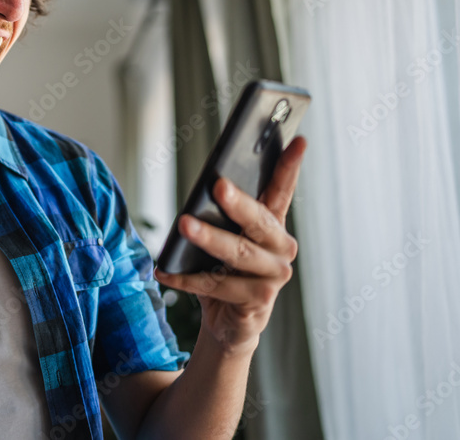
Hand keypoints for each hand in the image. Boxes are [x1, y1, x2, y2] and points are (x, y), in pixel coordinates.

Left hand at [154, 136, 306, 354]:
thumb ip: (220, 215)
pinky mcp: (258, 302)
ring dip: (208, 239)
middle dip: (237, 203)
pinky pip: (217, 285)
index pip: (283, 191)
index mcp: (273, 225)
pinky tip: (164, 270)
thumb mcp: (223, 237)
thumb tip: (205, 191)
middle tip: (218, 184)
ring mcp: (273, 277)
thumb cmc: (224, 269)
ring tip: (183, 225)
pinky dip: (186, 278)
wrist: (229, 322)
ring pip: (237, 253)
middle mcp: (281, 249)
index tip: (299, 140)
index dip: (290, 167)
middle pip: (258, 221)